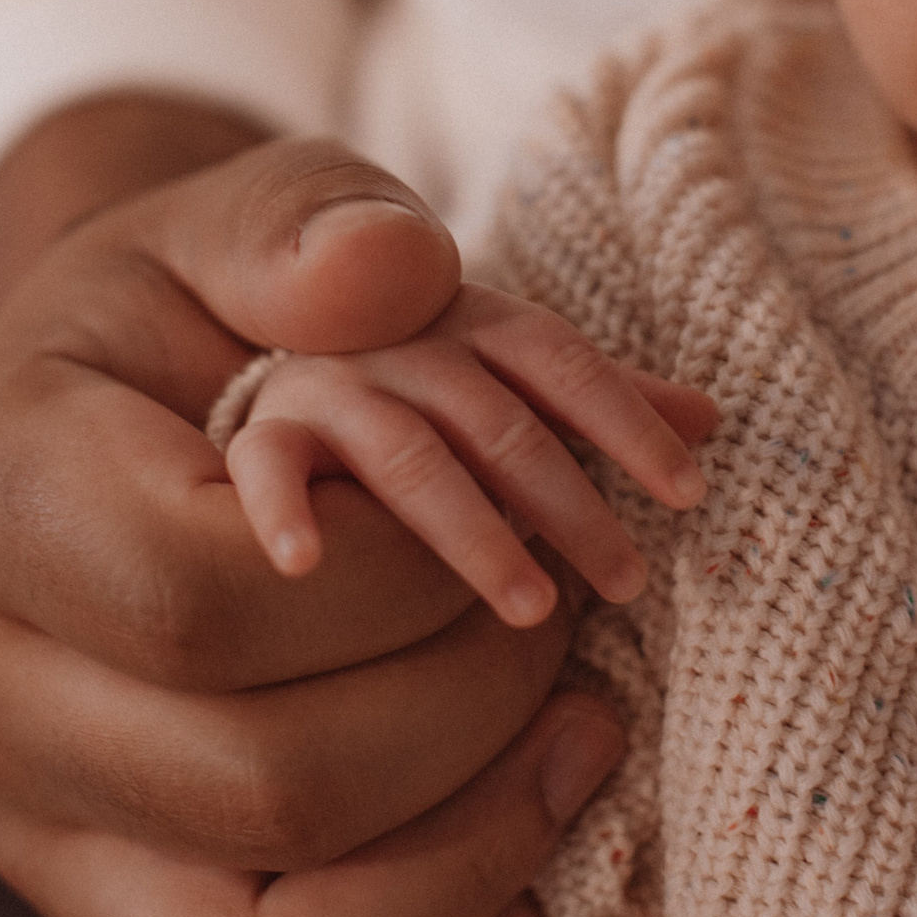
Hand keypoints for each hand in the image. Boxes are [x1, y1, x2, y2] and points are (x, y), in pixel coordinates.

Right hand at [0, 98, 696, 916]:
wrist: (125, 416)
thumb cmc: (199, 310)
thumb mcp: (244, 217)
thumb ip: (310, 223)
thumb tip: (394, 265)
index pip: (208, 601)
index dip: (408, 581)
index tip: (516, 531)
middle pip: (262, 787)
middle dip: (476, 709)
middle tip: (576, 621)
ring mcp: (46, 833)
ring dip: (473, 860)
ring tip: (582, 740)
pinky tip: (521, 878)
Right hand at [228, 285, 711, 626]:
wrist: (202, 307)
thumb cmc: (381, 367)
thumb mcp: (483, 361)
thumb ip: (580, 391)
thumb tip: (714, 414)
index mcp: (466, 319)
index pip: (561, 360)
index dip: (627, 418)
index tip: (691, 490)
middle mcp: (399, 343)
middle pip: (498, 418)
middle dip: (570, 501)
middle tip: (631, 580)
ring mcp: (321, 387)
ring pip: (408, 457)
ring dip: (472, 533)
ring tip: (532, 609)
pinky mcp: (253, 433)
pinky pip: (261, 466)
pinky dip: (280, 507)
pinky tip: (305, 564)